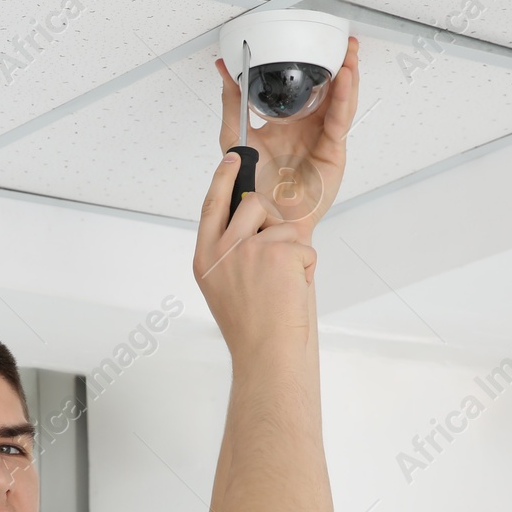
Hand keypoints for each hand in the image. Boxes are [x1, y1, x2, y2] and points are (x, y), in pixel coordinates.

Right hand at [192, 153, 318, 354]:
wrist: (266, 353)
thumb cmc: (251, 328)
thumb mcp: (223, 286)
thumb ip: (228, 253)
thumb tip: (250, 227)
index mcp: (205, 258)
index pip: (211, 206)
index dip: (222, 178)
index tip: (232, 158)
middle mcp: (222, 251)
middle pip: (253, 205)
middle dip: (272, 221)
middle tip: (276, 256)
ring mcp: (249, 250)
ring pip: (282, 226)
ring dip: (291, 250)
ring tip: (282, 284)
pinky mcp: (278, 253)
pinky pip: (303, 246)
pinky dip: (306, 267)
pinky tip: (292, 289)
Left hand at [214, 35, 359, 243]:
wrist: (262, 219)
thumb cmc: (253, 187)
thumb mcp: (237, 136)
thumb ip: (232, 102)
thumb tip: (224, 69)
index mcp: (290, 122)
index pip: (306, 87)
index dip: (312, 64)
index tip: (313, 39)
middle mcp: (309, 128)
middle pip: (330, 90)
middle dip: (339, 64)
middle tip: (342, 41)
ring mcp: (323, 139)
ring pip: (341, 101)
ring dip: (348, 76)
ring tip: (349, 54)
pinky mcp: (332, 152)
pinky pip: (339, 121)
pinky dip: (344, 99)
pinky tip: (345, 80)